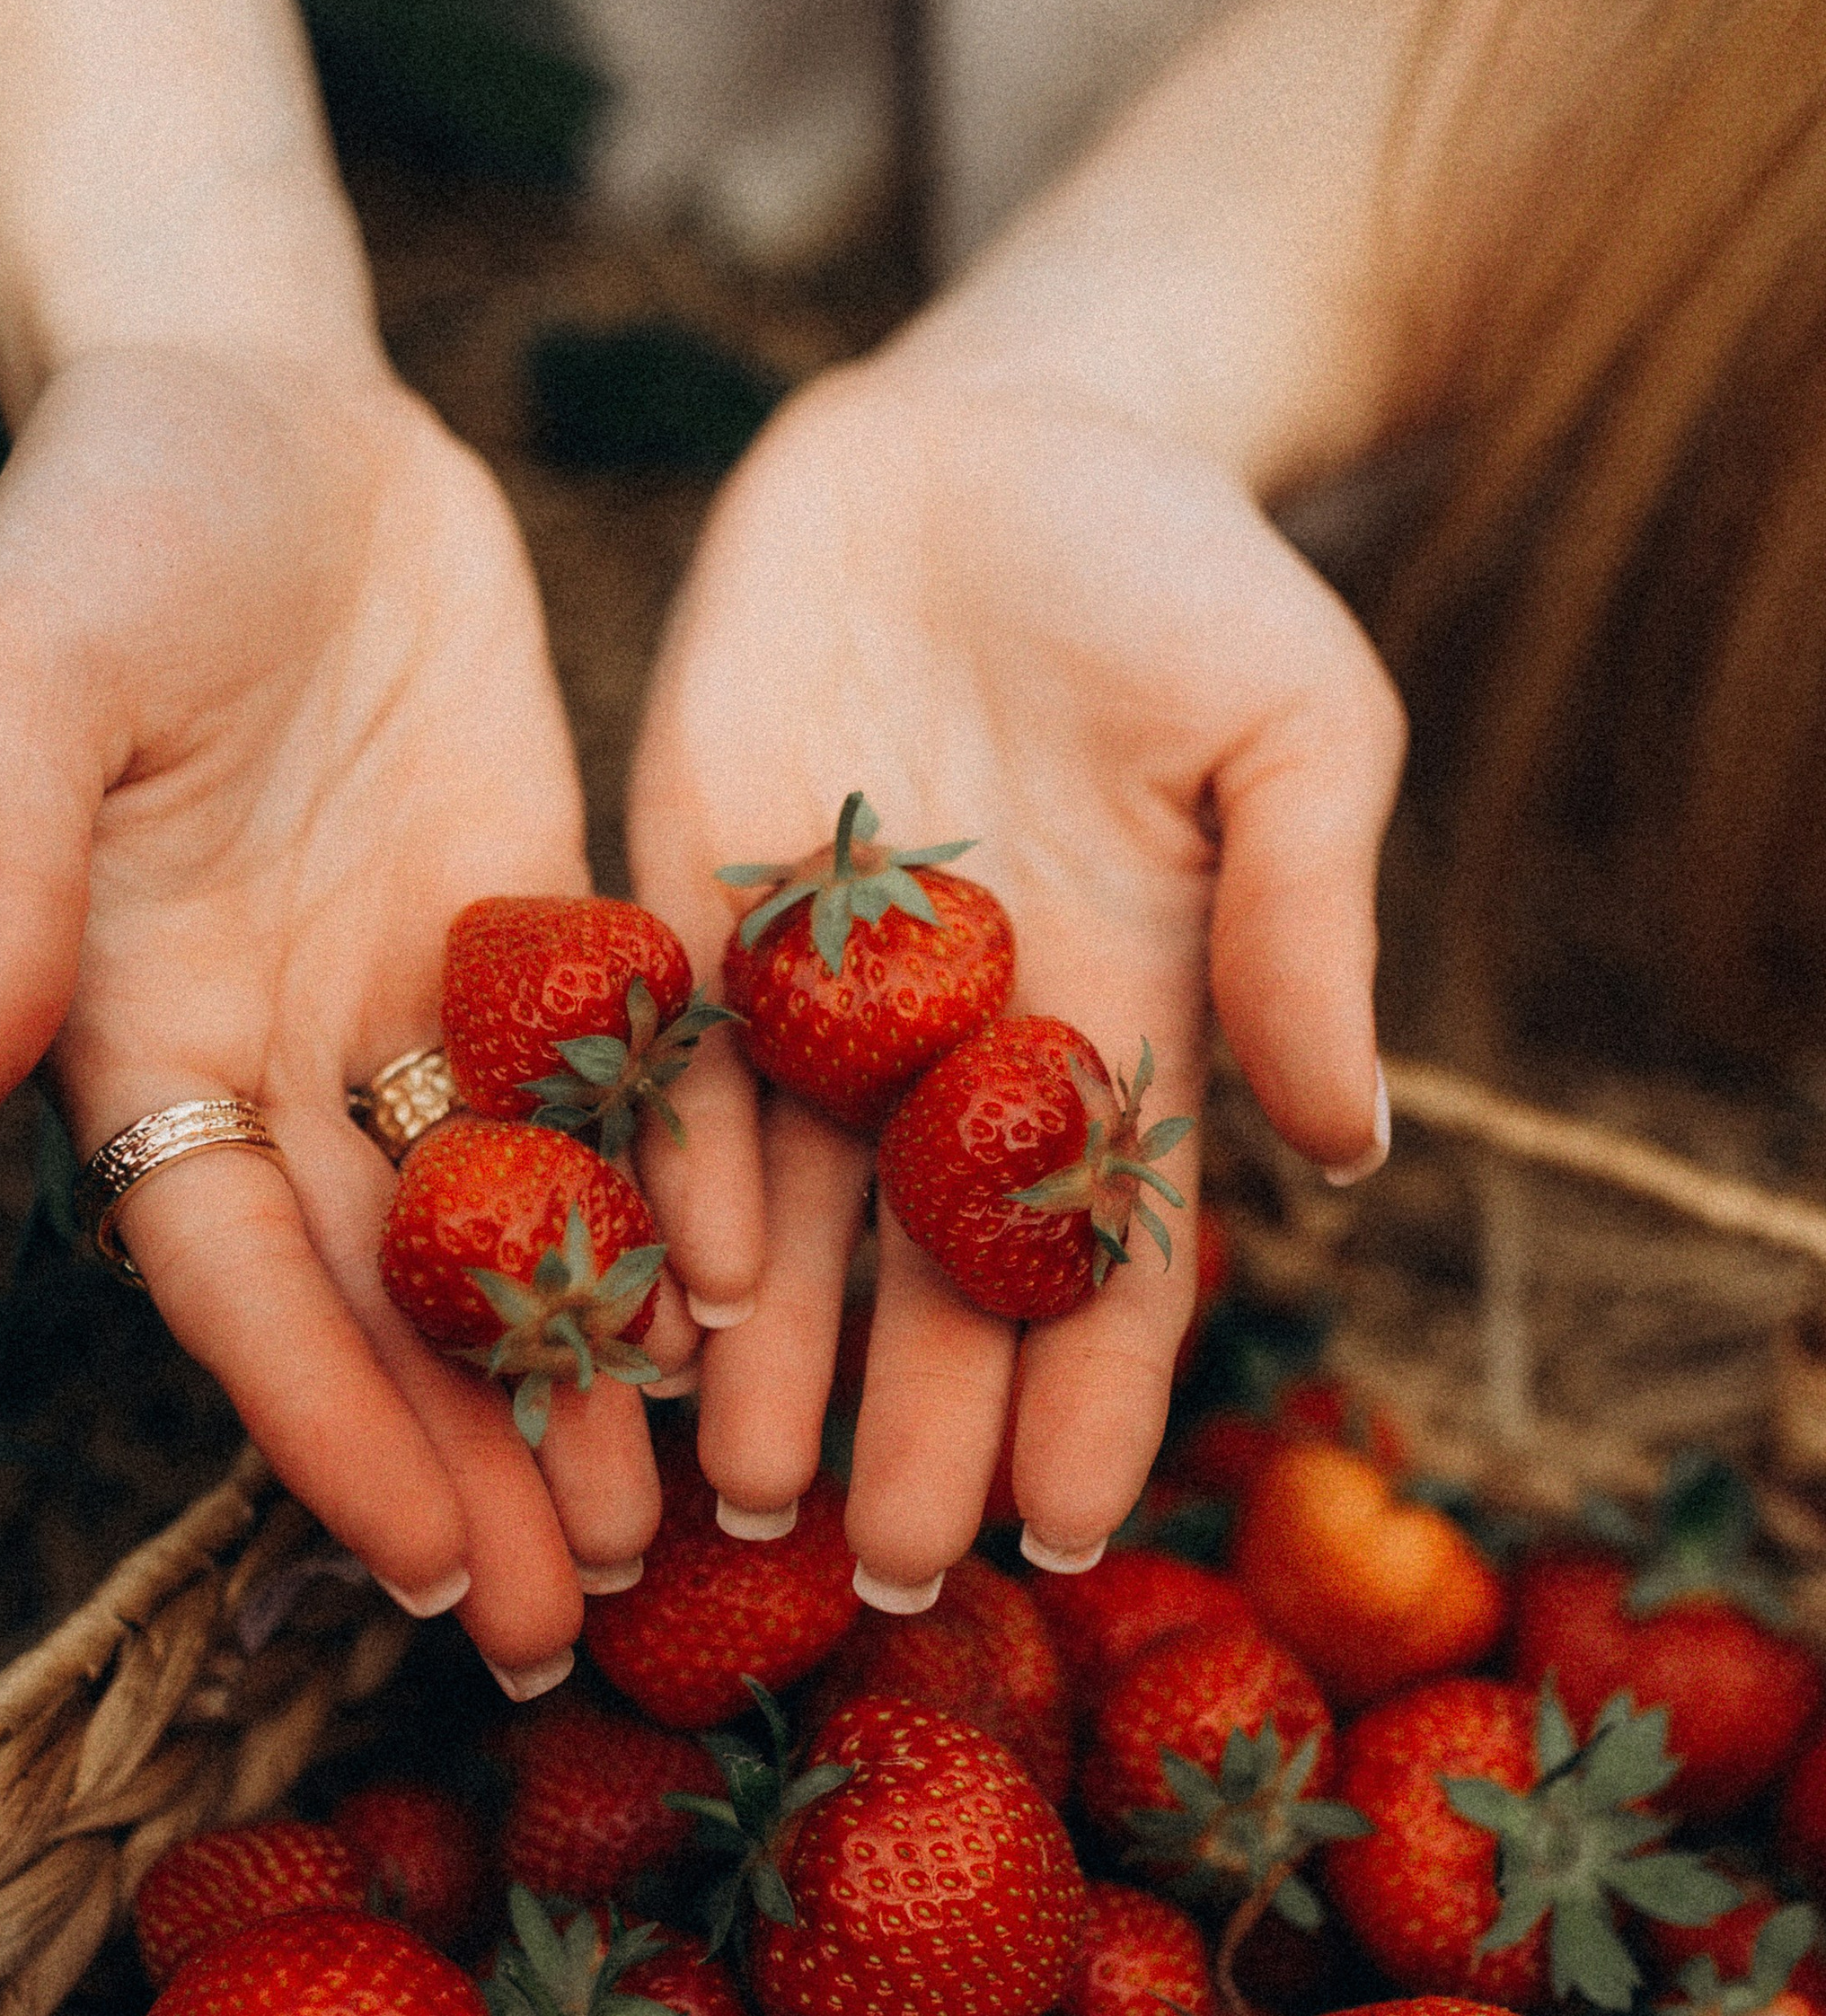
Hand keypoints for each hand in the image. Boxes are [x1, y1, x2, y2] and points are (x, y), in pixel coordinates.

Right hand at [0, 341, 675, 1684]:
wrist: (268, 387)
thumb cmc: (113, 510)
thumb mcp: (19, 671)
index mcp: (140, 1023)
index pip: (232, 1270)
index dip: (317, 1418)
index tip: (410, 1559)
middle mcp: (278, 1050)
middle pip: (379, 1304)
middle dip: (463, 1466)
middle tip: (561, 1633)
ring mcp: (411, 1004)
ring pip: (503, 1242)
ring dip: (572, 1395)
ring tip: (674, 1543)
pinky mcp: (535, 936)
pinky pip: (610, 1110)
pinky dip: (662, 1229)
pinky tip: (743, 1337)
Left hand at [626, 349, 1404, 1589]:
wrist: (1006, 430)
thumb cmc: (1185, 576)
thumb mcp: (1300, 727)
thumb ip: (1308, 924)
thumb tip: (1350, 1143)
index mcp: (1116, 1023)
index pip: (1110, 1250)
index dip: (1093, 1393)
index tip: (1068, 1526)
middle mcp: (955, 1043)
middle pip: (937, 1277)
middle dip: (919, 1428)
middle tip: (887, 1585)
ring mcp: (816, 984)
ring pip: (790, 1213)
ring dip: (772, 1362)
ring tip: (745, 1503)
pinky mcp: (688, 896)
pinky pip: (673, 1067)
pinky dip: (674, 1179)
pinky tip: (664, 1295)